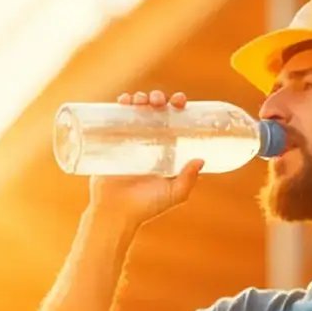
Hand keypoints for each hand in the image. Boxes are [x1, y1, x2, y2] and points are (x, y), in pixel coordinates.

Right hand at [87, 89, 203, 229]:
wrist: (114, 213)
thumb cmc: (146, 206)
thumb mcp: (173, 194)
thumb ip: (187, 180)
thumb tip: (201, 159)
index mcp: (166, 149)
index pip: (174, 121)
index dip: (178, 107)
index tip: (180, 101)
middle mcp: (149, 142)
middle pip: (155, 111)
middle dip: (158, 98)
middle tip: (159, 101)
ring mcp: (129, 140)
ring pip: (136, 110)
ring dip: (141, 98)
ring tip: (142, 100)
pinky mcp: (110, 142)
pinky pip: (114, 118)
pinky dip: (120, 105)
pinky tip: (124, 100)